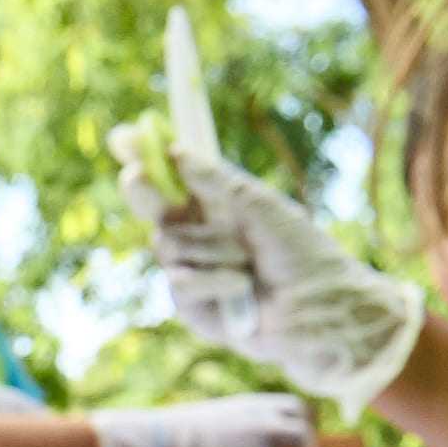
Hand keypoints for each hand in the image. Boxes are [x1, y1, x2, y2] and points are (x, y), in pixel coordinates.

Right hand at [90, 392, 314, 446]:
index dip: (297, 424)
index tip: (287, 439)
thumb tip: (275, 443)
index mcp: (255, 403)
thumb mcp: (223, 417)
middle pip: (301, 433)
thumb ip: (250, 424)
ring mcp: (262, 441)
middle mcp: (263, 418)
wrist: (166, 442)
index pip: (296, 408)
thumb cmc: (187, 432)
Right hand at [117, 142, 426, 405]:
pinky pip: (181, 281)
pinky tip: (243, 288)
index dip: (144, 155)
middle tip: (139, 176)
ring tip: (248, 261)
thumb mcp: (260, 206)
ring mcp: (191, 269)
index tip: (125, 136)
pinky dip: (214, 280)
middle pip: (148, 204)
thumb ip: (216, 183)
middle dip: (143, 189)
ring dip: (210, 248)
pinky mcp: (191, 307)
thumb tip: (176, 151)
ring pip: (165, 244)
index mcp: (217, 203)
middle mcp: (199, 233)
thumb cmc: (302, 254)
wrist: (322, 309)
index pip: (170, 174)